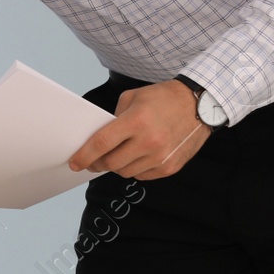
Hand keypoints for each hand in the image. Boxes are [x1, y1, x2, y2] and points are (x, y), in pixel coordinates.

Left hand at [69, 80, 208, 179]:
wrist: (199, 106)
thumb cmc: (163, 98)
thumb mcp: (132, 98)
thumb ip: (114, 118)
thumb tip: (101, 138)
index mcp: (136, 121)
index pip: (102, 144)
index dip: (84, 155)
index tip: (74, 162)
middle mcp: (149, 142)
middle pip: (111, 163)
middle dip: (97, 163)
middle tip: (92, 161)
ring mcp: (161, 157)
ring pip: (126, 172)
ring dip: (116, 166)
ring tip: (114, 157)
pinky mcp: (170, 167)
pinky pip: (143, 175)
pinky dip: (134, 169)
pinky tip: (134, 158)